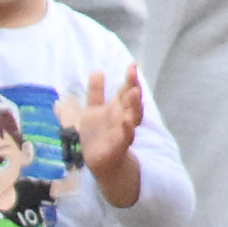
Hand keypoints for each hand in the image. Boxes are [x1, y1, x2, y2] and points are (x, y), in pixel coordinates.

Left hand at [72, 65, 146, 182]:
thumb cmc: (99, 134)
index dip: (130, 78)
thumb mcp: (93, 110)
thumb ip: (96, 92)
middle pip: (132, 101)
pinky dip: (126, 129)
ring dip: (133, 105)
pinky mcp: (119, 146)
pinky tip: (126, 121)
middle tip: (133, 74)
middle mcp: (124, 117)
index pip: (126, 90)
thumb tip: (98, 70)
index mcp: (118, 108)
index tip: (132, 64)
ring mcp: (123, 131)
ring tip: (133, 92)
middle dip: (134, 88)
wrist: (101, 161)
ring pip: (132, 117)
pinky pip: (125, 137)